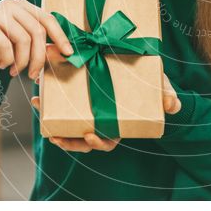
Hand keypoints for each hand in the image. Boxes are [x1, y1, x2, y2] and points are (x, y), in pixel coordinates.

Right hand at [0, 0, 73, 79]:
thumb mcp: (23, 47)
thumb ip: (42, 46)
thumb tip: (65, 52)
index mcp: (23, 6)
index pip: (47, 19)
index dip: (60, 36)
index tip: (68, 52)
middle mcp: (11, 4)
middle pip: (37, 30)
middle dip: (39, 57)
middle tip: (34, 74)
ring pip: (23, 39)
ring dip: (22, 61)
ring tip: (14, 70)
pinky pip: (6, 45)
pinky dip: (6, 60)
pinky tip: (1, 65)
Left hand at [30, 68, 181, 152]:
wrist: (145, 67)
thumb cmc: (154, 83)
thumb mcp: (163, 87)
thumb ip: (168, 95)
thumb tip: (172, 105)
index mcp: (120, 123)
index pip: (107, 141)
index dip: (97, 142)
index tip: (89, 135)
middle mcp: (103, 121)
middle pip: (83, 140)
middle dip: (68, 141)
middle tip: (57, 138)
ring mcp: (90, 112)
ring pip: (68, 126)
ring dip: (51, 122)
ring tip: (40, 110)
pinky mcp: (79, 98)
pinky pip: (61, 108)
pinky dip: (48, 105)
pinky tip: (38, 96)